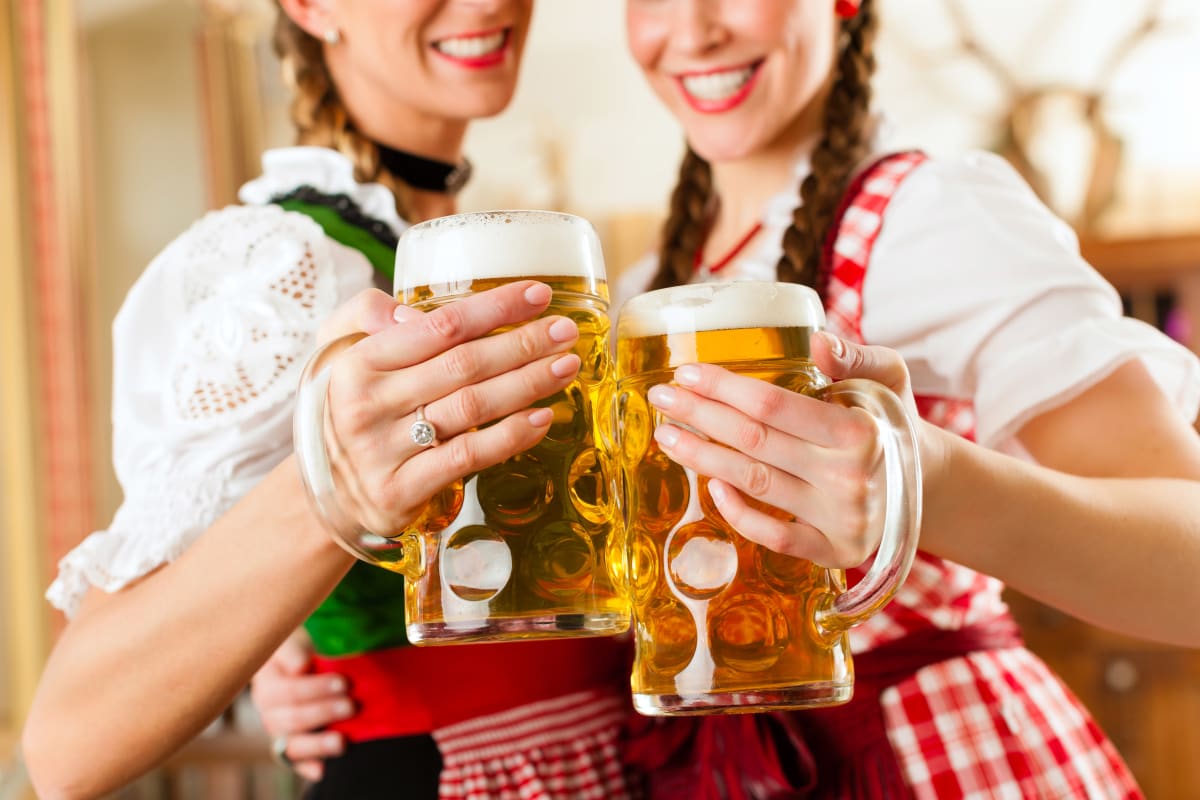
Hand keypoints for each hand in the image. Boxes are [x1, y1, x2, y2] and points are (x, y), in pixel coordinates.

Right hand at [250, 631, 352, 782]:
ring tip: (342, 742)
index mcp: (268, 684)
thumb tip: (298, 666)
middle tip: (352, 706)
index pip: (288, 691)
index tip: (343, 683)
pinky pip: (296, 762)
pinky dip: (308, 767)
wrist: (298, 663)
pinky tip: (322, 770)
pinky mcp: (291, 748)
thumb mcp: (291, 640)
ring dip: (318, 745)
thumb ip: (292, 649)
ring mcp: (279, 733)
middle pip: (292, 719)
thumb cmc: (298, 650)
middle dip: (324, 713)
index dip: (315, 689)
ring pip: (292, 746)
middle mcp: (269, 712)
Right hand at [318, 281, 580, 534]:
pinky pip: (468, 455)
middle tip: (566, 331)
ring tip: (565, 366)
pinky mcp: (401, 489)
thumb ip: (366, 315)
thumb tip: (409, 312)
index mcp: (358, 362)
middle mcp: (367, 405)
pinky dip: (510, 435)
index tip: (538, 294)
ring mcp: (384, 450)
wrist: (325, 492)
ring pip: (472, 407)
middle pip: (463, 364)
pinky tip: (542, 418)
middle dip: (523, 343)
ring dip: (527, 383)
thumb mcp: (339, 352)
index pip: (439, 326)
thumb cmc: (349, 410)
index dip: (494, 308)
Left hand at [646, 332, 915, 567]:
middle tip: (661, 399)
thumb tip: (814, 341)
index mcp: (860, 432)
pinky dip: (738, 513)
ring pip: (754, 486)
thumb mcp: (887, 377)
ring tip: (667, 436)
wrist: (925, 481)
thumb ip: (854, 356)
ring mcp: (840, 520)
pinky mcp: (834, 552)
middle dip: (699, 417)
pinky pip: (774, 537)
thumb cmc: (891, 419)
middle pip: (754, 444)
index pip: (773, 407)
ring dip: (702, 459)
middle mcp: (849, 479)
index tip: (686, 372)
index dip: (724, 388)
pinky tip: (711, 485)